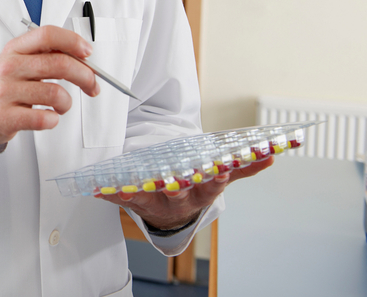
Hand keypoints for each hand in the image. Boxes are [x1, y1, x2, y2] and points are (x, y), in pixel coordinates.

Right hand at [0, 24, 99, 146]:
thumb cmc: (5, 86)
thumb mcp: (19, 62)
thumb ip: (47, 56)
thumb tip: (84, 60)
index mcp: (15, 49)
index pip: (47, 35)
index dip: (72, 41)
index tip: (87, 53)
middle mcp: (9, 67)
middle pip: (59, 64)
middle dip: (84, 75)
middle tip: (91, 84)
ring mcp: (6, 92)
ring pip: (55, 93)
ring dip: (67, 102)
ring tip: (62, 105)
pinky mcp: (6, 116)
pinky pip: (43, 118)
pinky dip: (54, 119)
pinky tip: (50, 117)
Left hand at [95, 156, 275, 229]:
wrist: (169, 215)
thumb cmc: (194, 189)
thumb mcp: (218, 179)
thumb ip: (242, 167)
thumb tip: (270, 155)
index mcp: (202, 192)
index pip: (212, 185)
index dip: (216, 178)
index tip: (220, 169)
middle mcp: (179, 199)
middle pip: (179, 193)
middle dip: (177, 187)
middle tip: (175, 181)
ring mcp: (155, 201)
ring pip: (148, 197)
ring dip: (139, 193)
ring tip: (130, 188)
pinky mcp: (134, 201)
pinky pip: (120, 198)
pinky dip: (109, 194)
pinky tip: (98, 188)